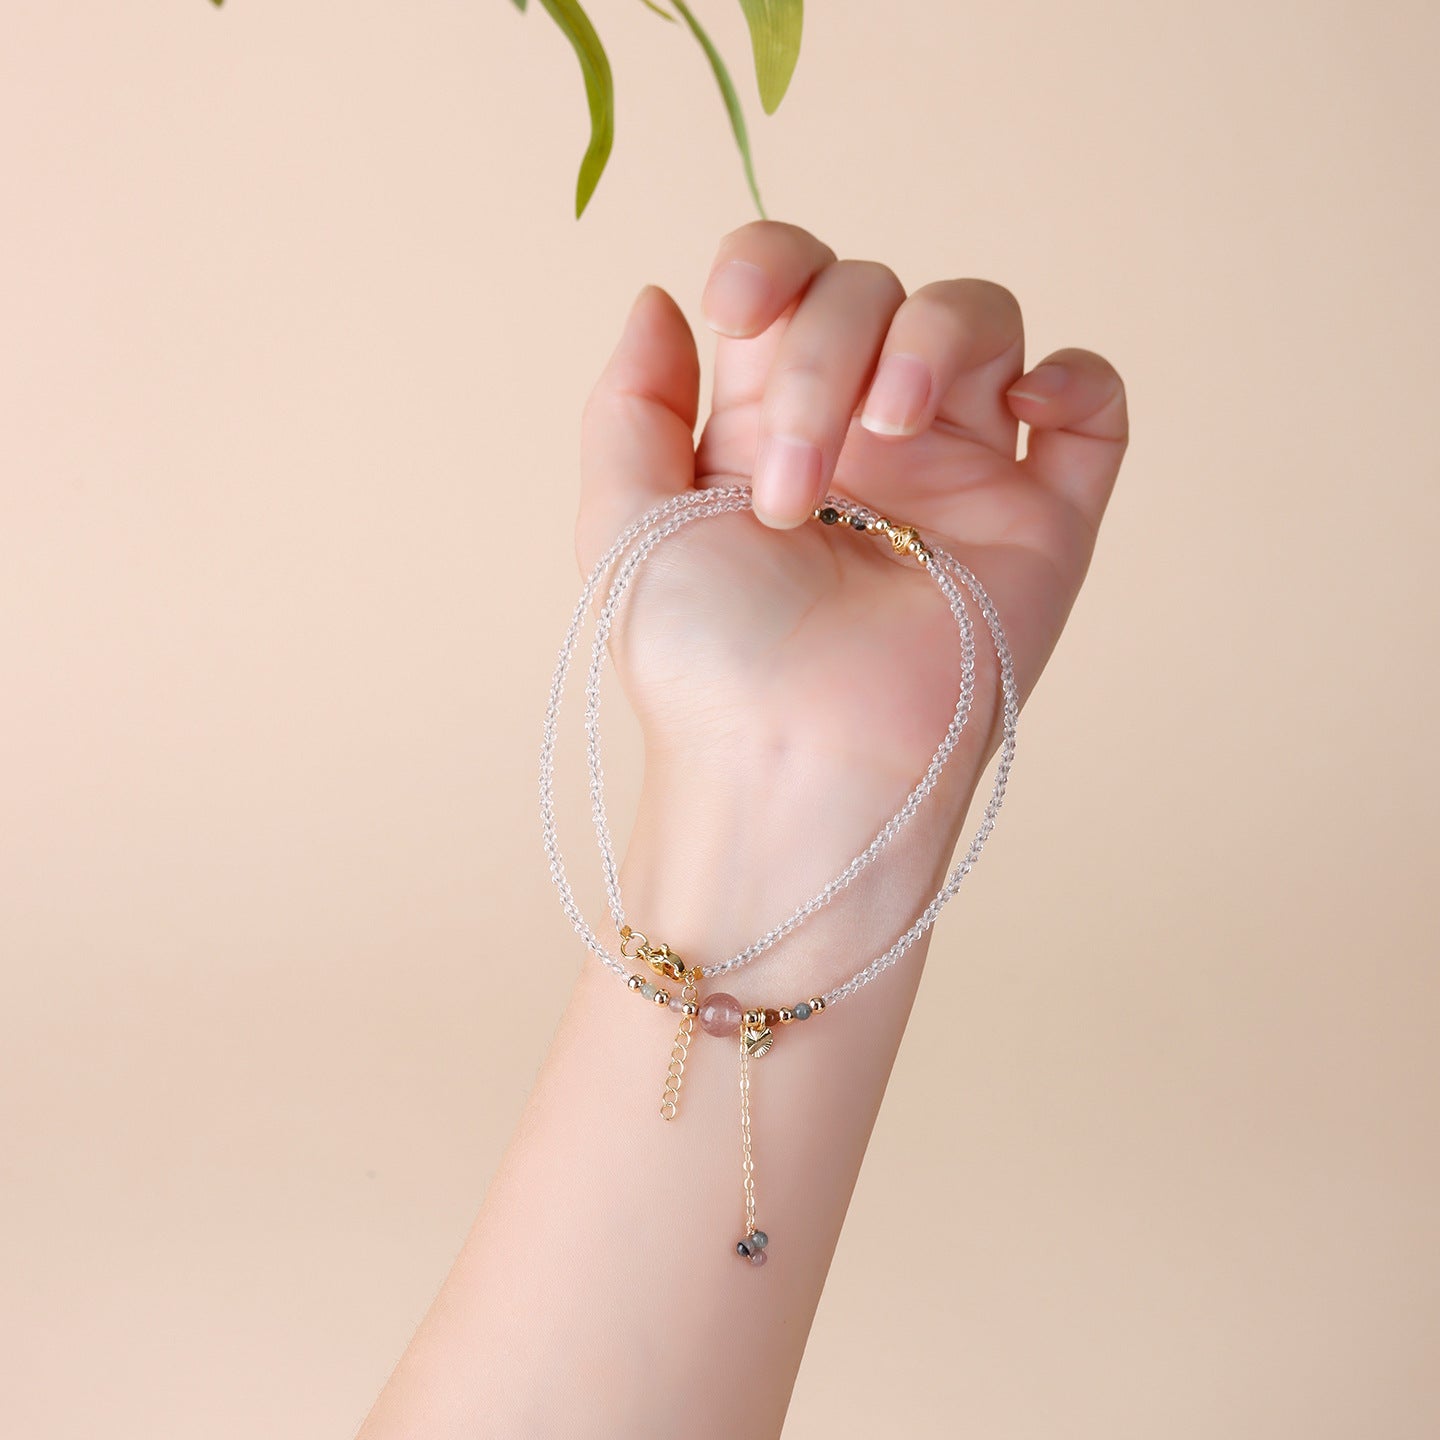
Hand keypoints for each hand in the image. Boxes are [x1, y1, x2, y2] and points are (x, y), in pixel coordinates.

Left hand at [576, 222, 1126, 982]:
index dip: (772, 262)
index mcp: (770, 425)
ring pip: (979, 317)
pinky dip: (1070, 377)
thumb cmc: (704, 667)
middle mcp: (867, 437)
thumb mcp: (624, 523)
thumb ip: (631, 403)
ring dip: (931, 338)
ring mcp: (959, 473)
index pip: (792, 282)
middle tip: (793, 489)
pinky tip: (1017, 409)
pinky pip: (1092, 407)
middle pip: (874, 290)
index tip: (740, 313)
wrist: (794, 769)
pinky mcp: (1041, 520)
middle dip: (828, 353)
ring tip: (888, 434)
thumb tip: (663, 296)